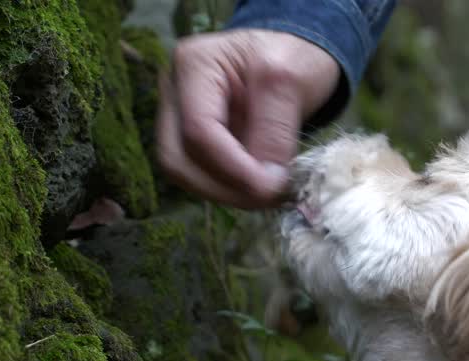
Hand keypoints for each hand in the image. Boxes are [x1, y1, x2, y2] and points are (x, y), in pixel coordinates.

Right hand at [157, 29, 340, 207]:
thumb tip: (264, 180)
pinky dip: (230, 190)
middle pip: (178, 159)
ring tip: (269, 194)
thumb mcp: (289, 79)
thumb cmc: (292, 56)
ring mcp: (178, 118)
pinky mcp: (192, 141)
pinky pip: (200, 176)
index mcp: (193, 64)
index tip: (275, 184)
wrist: (294, 57)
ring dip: (227, 194)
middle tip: (270, 196)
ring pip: (184, 174)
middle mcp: (174, 92)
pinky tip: (259, 188)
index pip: (198, 130)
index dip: (234, 168)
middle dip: (225, 188)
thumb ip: (274, 127)